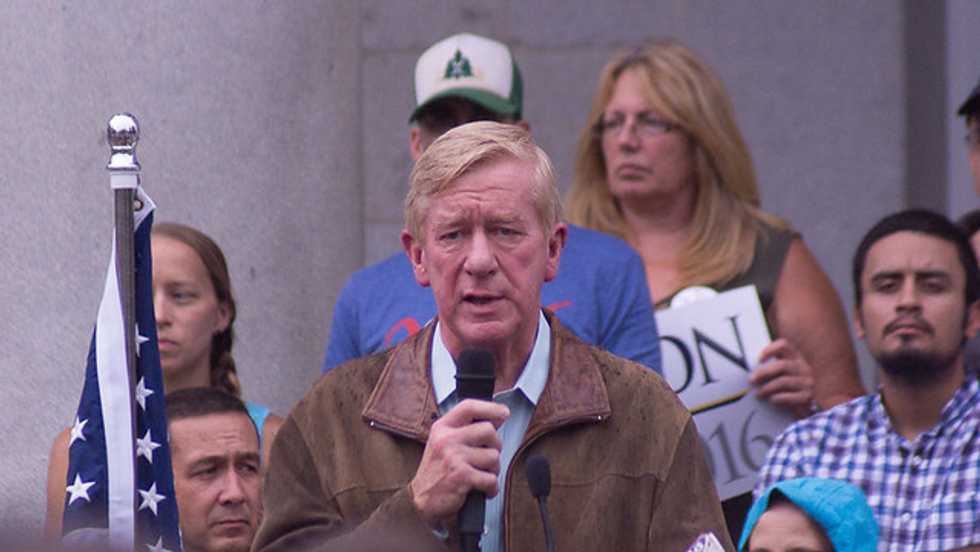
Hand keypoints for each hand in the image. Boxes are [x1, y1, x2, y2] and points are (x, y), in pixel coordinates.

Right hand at [410, 399, 509, 524]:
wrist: (420, 501)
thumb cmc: (436, 471)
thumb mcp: (442, 442)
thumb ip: (464, 429)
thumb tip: (497, 419)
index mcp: (442, 428)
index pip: (469, 407)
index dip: (491, 408)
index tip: (503, 413)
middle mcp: (447, 439)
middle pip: (488, 430)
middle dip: (496, 446)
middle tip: (487, 457)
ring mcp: (453, 457)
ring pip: (493, 456)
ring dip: (493, 469)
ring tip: (481, 474)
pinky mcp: (461, 477)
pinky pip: (491, 479)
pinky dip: (491, 488)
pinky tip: (483, 489)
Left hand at [749, 338, 813, 417]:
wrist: (803, 408)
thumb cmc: (787, 389)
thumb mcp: (780, 375)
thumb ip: (770, 368)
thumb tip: (751, 370)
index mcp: (795, 358)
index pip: (784, 345)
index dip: (770, 350)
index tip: (759, 360)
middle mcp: (803, 367)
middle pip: (782, 365)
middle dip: (764, 372)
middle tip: (752, 380)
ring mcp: (807, 382)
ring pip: (783, 381)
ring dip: (767, 388)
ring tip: (759, 394)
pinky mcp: (807, 397)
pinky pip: (789, 396)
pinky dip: (777, 398)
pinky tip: (772, 400)